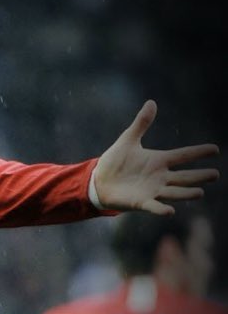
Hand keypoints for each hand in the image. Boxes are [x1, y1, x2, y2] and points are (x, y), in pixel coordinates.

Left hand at [94, 100, 219, 214]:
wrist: (98, 181)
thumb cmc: (115, 162)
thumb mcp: (128, 140)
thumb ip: (141, 123)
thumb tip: (151, 102)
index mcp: (159, 161)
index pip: (183, 155)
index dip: (198, 152)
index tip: (215, 149)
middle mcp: (160, 177)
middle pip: (185, 176)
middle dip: (199, 176)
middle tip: (215, 175)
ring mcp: (152, 190)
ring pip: (175, 192)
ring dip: (186, 193)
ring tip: (200, 192)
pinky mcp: (141, 202)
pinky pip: (154, 206)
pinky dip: (162, 209)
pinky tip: (171, 211)